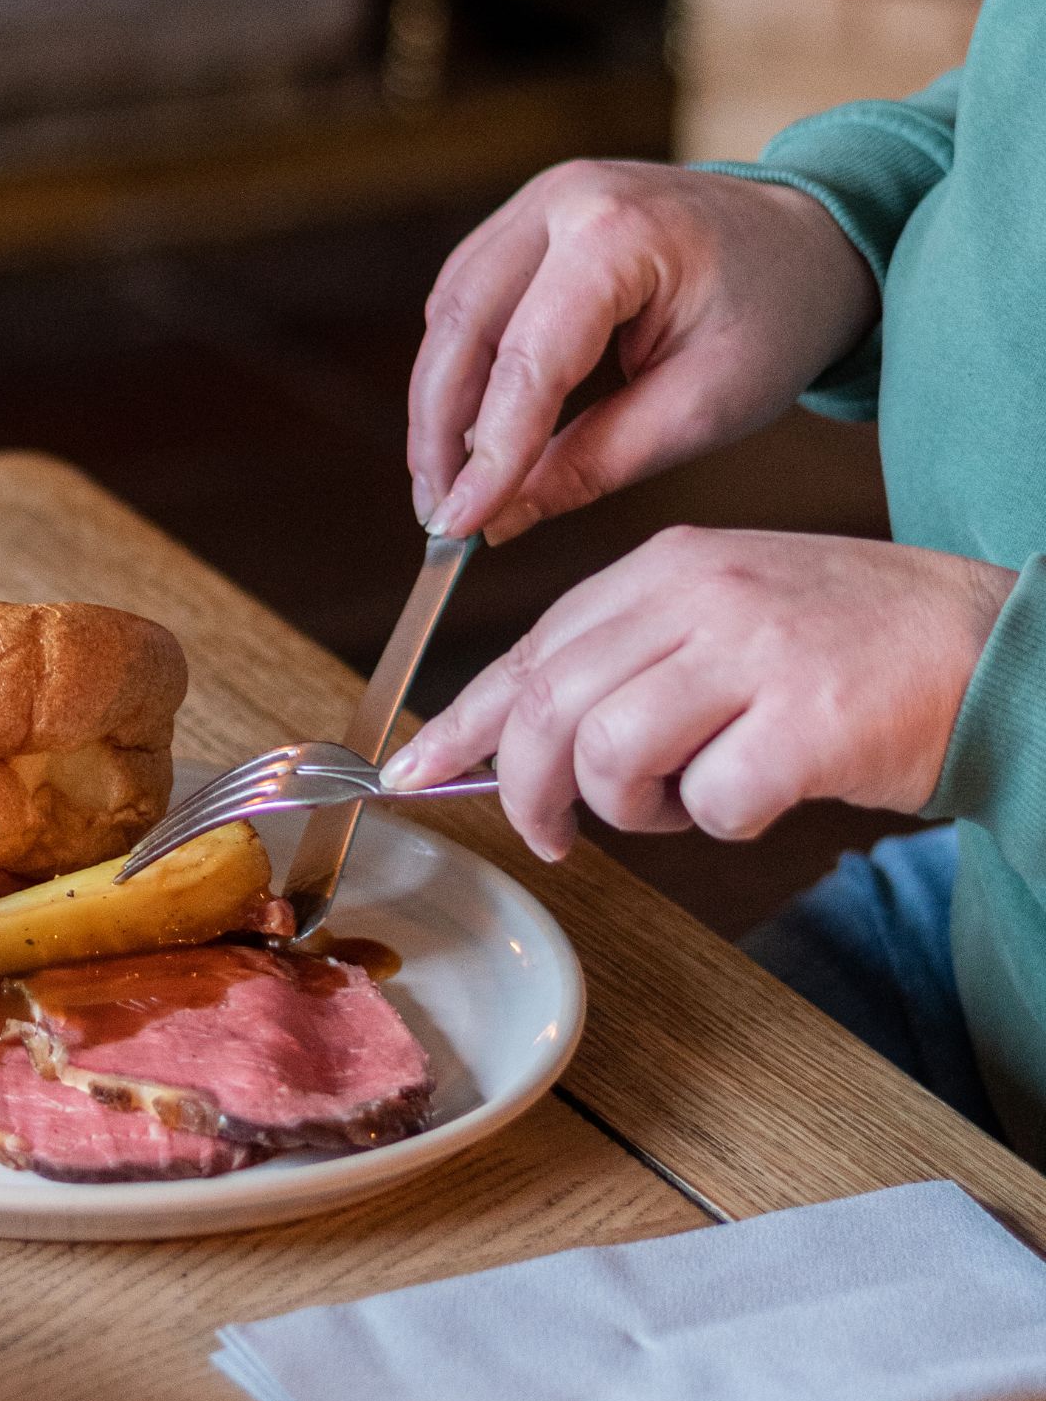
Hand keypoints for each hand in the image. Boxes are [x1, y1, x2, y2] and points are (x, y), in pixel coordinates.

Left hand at [381, 527, 1014, 858]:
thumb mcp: (723, 619)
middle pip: (549, 706)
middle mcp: (701, 594)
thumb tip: (514, 743)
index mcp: (668, 566)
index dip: (462, 722)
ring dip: (632, 809)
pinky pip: (714, 802)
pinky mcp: (810, 719)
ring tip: (686, 802)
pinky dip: (723, 825)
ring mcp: (755, 651)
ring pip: (610, 754)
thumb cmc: (849, 646)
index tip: (414, 773)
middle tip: (556, 834)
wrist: (994, 646)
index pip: (530, 648)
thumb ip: (627, 662)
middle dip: (529, 789)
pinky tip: (758, 799)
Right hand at [408, 162, 878, 543]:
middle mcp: (561, 199)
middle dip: (439, 433)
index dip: (486, 454)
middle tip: (439, 517)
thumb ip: (594, 463)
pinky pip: (465, 299)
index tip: (458, 527)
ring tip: (447, 486)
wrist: (810, 240)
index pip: (528, 362)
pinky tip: (466, 430)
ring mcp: (536, 201)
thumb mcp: (702, 409)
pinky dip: (459, 369)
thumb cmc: (776, 316)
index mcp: (619, 233)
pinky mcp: (525, 222)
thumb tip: (497, 518)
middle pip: (462, 328)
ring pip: (449, 314)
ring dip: (439, 404)